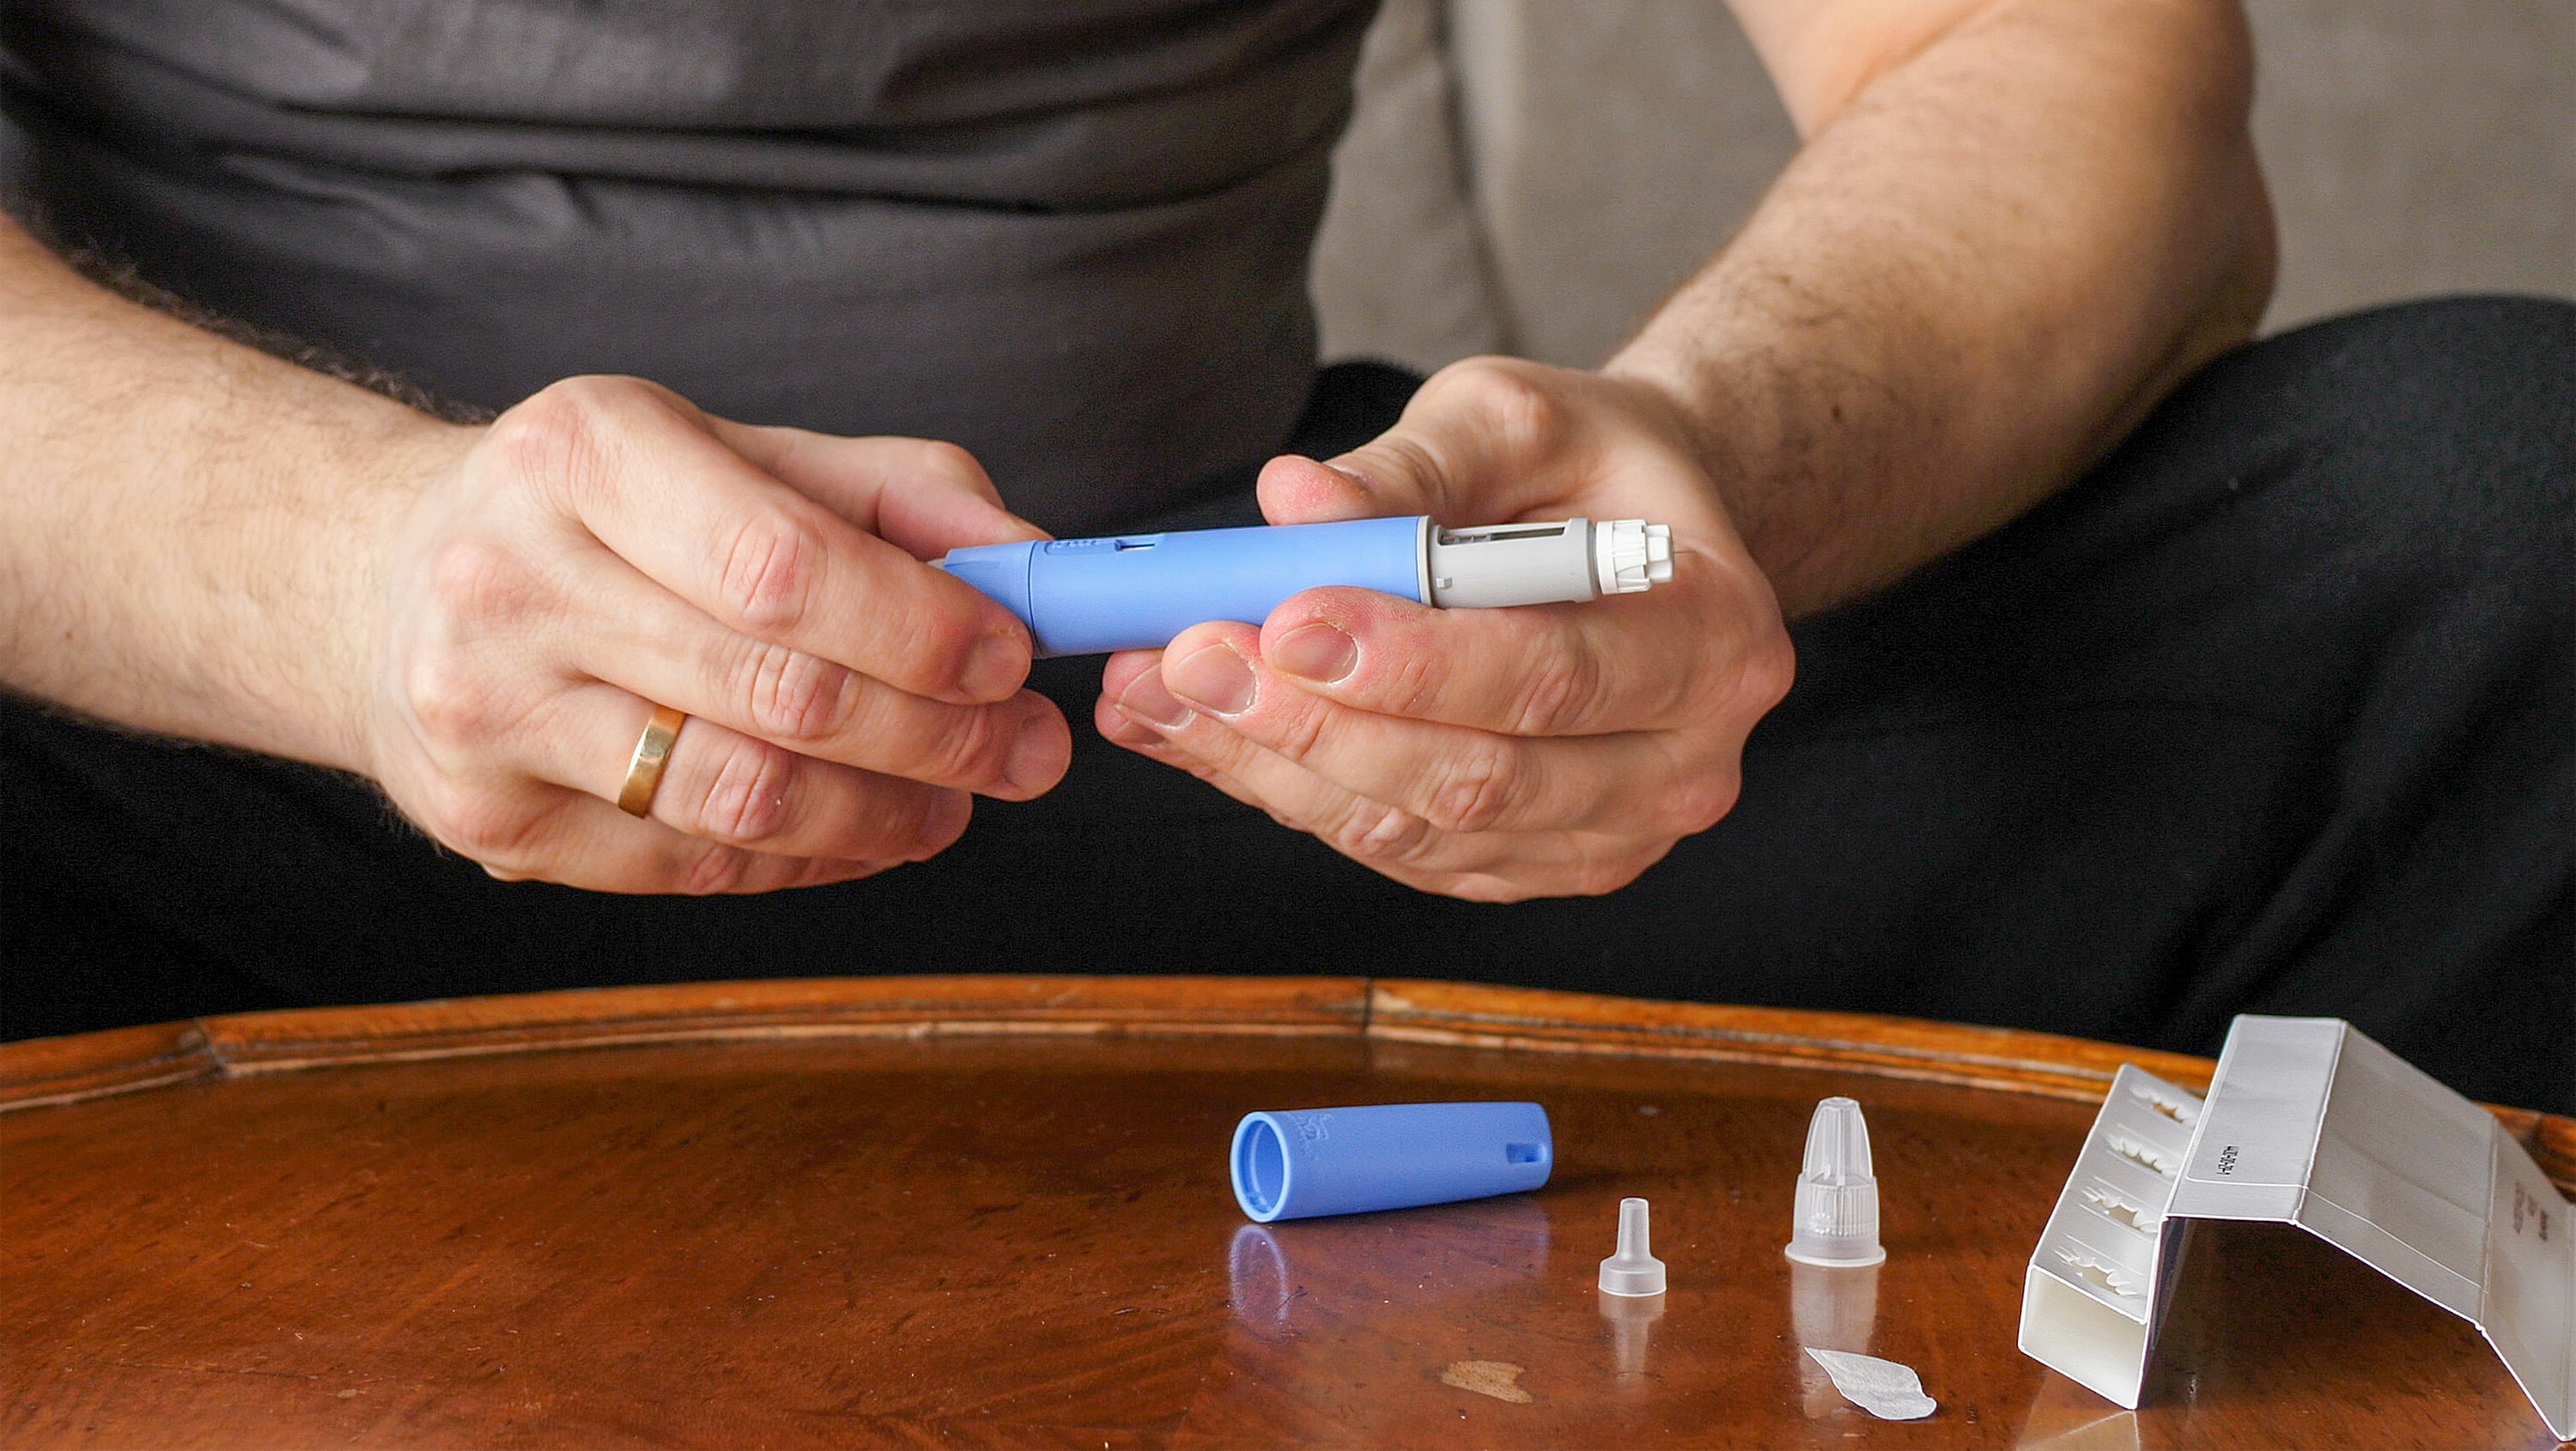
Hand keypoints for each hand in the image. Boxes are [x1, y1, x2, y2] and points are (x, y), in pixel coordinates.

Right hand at [366, 376, 1068, 892]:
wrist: (382, 582)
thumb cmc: (606, 512)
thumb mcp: (738, 452)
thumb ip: (897, 497)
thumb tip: (1034, 567)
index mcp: (582, 452)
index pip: (783, 564)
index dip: (919, 628)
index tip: (1013, 658)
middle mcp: (512, 578)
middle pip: (778, 692)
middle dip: (937, 735)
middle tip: (1027, 751)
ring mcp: (485, 711)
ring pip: (740, 798)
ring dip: (884, 814)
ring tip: (958, 802)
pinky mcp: (488, 819)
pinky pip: (690, 865)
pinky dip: (806, 858)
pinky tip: (862, 831)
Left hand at [1096, 358, 1792, 900]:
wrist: (1635, 537)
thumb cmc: (1585, 466)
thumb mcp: (1515, 419)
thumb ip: (1410, 465)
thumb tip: (1290, 502)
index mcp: (1716, 638)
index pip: (1554, 674)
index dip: (1413, 661)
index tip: (1286, 618)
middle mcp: (1684, 763)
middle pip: (1479, 776)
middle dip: (1314, 722)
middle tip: (1190, 654)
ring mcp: (1610, 834)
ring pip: (1420, 830)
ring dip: (1273, 766)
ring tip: (1156, 686)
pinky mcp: (1530, 866)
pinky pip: (1396, 850)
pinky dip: (1285, 791)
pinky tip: (1195, 728)